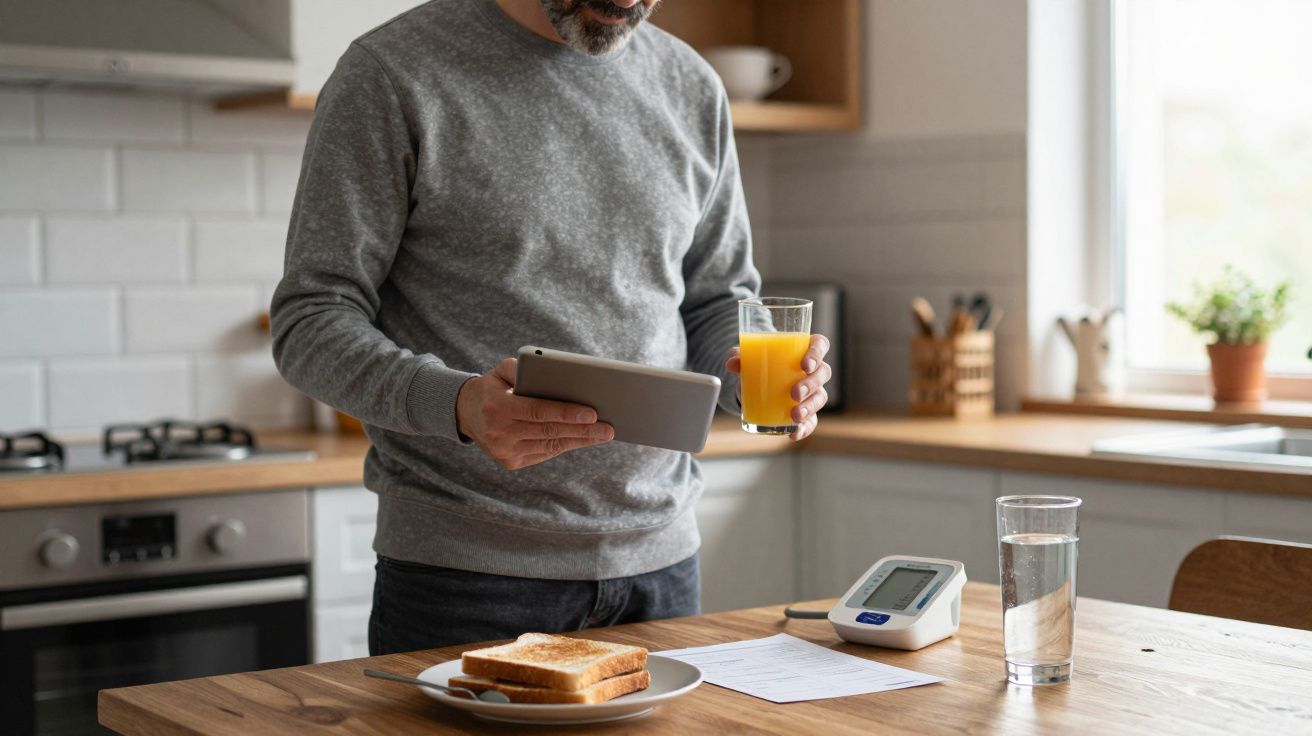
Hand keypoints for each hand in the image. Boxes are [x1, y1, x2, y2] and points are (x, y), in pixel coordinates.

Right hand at [455, 358, 612, 469]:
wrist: (466, 413)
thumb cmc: (494, 386)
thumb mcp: (502, 370)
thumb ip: (524, 368)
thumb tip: (556, 374)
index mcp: (497, 407)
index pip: (538, 411)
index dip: (566, 413)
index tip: (591, 413)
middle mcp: (499, 432)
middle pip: (548, 431)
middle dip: (582, 430)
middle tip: (608, 428)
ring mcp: (504, 451)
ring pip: (550, 446)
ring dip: (579, 440)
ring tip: (602, 434)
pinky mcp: (510, 462)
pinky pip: (544, 453)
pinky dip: (565, 446)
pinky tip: (583, 439)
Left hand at [725, 334, 831, 440]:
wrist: (755, 386)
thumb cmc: (759, 365)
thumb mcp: (748, 359)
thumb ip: (740, 357)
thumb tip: (732, 363)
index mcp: (803, 350)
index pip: (819, 345)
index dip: (817, 353)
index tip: (804, 364)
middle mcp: (813, 371)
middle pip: (823, 373)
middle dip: (811, 384)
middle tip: (794, 393)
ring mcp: (812, 392)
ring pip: (820, 397)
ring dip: (810, 407)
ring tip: (795, 415)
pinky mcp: (806, 411)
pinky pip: (812, 421)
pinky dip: (805, 428)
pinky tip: (794, 433)